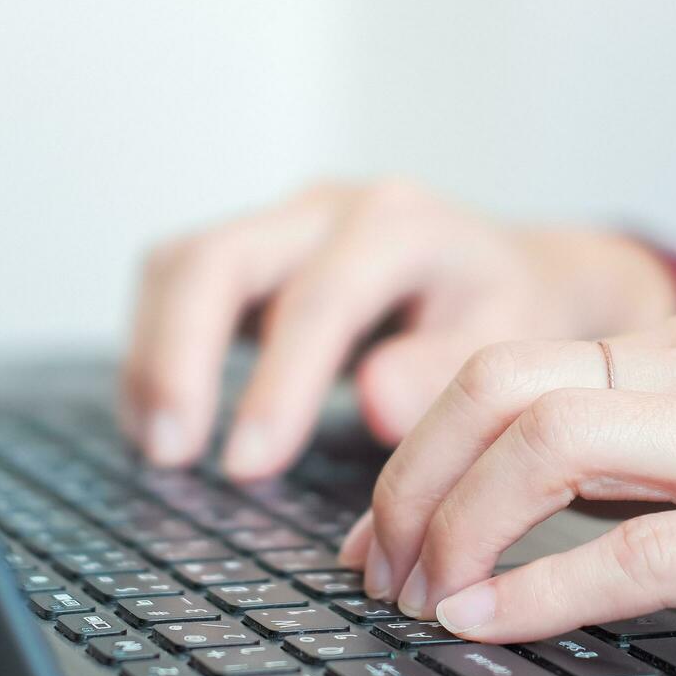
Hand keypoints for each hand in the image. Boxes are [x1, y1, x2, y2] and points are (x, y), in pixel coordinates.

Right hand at [121, 179, 675, 478]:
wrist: (520, 273)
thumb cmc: (513, 317)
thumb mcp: (512, 346)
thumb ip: (447, 374)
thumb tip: (373, 401)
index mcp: (404, 227)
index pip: (320, 299)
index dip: (275, 385)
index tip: (246, 467)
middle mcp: (333, 207)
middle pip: (222, 258)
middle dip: (181, 357)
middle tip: (171, 453)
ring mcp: (286, 220)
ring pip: (182, 261)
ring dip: (155, 353)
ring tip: (159, 445)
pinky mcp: (256, 247)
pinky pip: (179, 280)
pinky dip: (157, 346)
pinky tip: (160, 416)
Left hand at [341, 298, 675, 652]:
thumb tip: (560, 508)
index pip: (518, 368)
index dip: (422, 447)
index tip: (388, 525)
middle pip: (501, 390)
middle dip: (409, 482)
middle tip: (379, 569)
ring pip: (550, 447)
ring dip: (456, 529)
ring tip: (422, 600)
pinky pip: (649, 552)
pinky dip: (546, 591)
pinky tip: (497, 625)